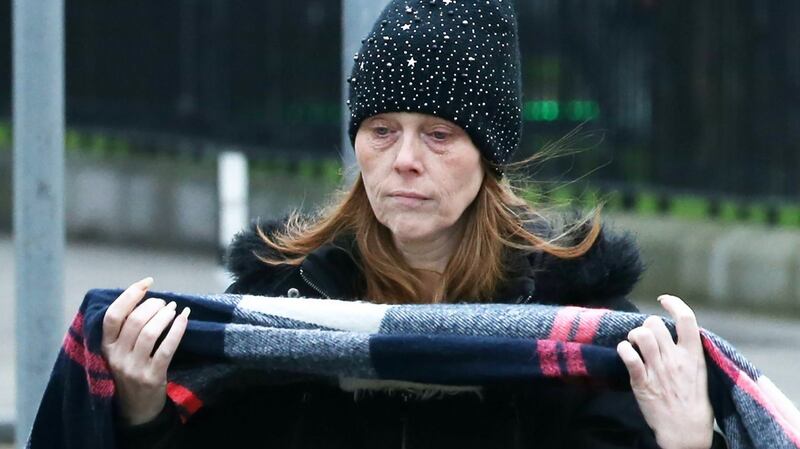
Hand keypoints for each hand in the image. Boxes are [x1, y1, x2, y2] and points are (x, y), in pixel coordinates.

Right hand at [101, 277, 190, 425]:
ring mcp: (134, 368)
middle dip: (152, 305)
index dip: (130, 295)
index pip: (113, 315)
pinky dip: (177, 330)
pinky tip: (184, 319)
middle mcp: (116, 356)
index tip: (147, 283)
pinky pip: (166, 348)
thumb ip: (124, 330)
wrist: (135, 411)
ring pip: (150, 333)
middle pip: (134, 321)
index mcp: (105, 347)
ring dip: (165, 315)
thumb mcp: (117, 352)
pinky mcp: (152, 377)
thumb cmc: (128, 373)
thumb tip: (143, 297)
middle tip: (164, 302)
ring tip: (173, 309)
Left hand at [616, 295, 713, 448]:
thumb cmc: (695, 404)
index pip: (687, 319)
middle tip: (646, 336)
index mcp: (694, 356)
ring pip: (641, 335)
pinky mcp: (642, 383)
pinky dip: (623, 349)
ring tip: (634, 343)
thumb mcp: (701, 373)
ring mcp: (658, 370)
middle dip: (647, 325)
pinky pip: (629, 356)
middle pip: (656, 324)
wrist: (687, 433)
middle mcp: (675, 359)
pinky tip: (624, 352)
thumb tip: (679, 333)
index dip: (673, 303)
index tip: (664, 300)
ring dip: (633, 335)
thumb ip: (690, 353)